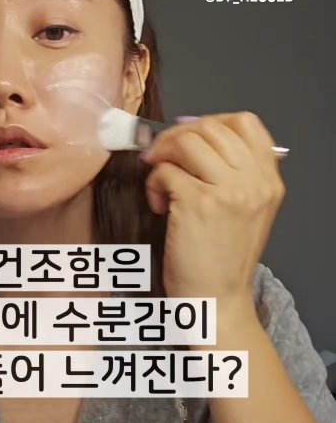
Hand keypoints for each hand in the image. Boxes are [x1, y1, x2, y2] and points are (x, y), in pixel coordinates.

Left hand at [142, 112, 285, 318]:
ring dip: (164, 156)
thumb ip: (234, 173)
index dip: (210, 121)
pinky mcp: (199, 204)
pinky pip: (165, 171)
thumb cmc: (222, 259)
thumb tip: (192, 133)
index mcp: (269, 180)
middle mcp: (254, 182)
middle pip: (211, 127)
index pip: (246, 123)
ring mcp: (228, 191)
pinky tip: (159, 204)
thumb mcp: (248, 210)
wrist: (217, 301)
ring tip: (161, 182)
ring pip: (186, 142)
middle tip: (162, 158)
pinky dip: (154, 183)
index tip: (189, 139)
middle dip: (177, 137)